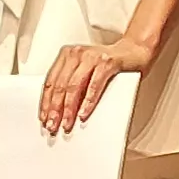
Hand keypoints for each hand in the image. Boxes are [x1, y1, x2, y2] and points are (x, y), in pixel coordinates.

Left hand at [38, 34, 152, 137]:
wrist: (134, 52)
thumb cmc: (108, 65)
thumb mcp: (84, 72)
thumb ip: (71, 84)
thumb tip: (57, 111)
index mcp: (67, 56)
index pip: (51, 81)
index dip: (45, 102)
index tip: (43, 118)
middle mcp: (77, 54)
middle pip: (60, 85)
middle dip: (55, 109)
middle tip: (52, 126)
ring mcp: (92, 57)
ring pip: (74, 86)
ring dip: (69, 109)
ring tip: (67, 124)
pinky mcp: (107, 62)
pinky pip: (94, 85)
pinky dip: (88, 102)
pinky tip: (83, 114)